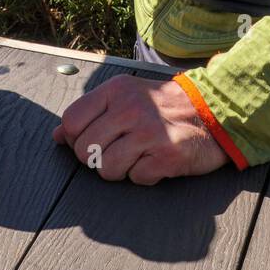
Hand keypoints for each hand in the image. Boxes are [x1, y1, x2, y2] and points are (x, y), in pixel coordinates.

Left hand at [53, 73, 230, 184]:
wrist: (212, 110)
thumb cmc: (163, 106)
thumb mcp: (125, 96)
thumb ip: (90, 112)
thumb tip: (57, 135)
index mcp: (116, 90)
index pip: (71, 121)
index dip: (75, 139)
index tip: (91, 140)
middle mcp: (130, 108)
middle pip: (85, 150)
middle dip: (97, 158)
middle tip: (118, 149)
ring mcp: (149, 132)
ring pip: (107, 169)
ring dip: (121, 169)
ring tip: (138, 155)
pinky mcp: (167, 155)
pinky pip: (136, 178)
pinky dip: (145, 175)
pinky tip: (156, 159)